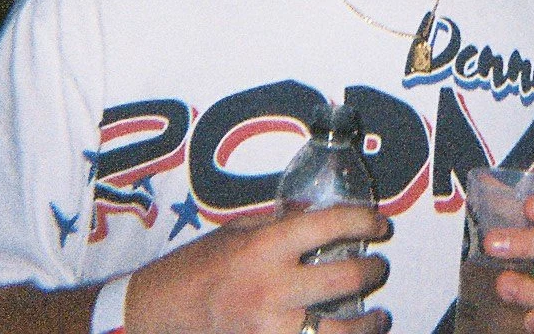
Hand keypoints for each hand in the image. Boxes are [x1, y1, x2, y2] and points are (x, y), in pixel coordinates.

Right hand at [127, 205, 391, 333]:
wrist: (155, 315)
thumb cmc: (194, 269)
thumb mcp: (235, 233)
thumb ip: (277, 224)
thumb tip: (318, 212)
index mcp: (263, 249)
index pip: (329, 225)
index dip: (363, 221)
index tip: (378, 223)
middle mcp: (271, 288)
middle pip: (344, 279)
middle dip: (371, 271)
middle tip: (377, 267)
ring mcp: (269, 328)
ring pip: (337, 330)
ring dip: (365, 324)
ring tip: (376, 318)